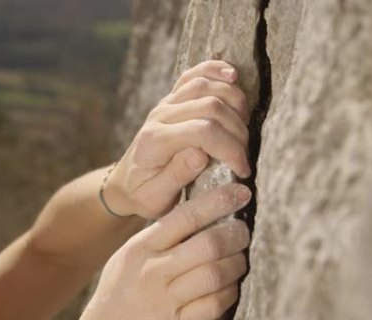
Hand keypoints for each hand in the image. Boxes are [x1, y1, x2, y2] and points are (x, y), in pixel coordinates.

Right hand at [56, 183, 251, 319]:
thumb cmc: (118, 295)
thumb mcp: (128, 259)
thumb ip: (158, 240)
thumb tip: (198, 216)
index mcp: (141, 246)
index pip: (184, 216)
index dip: (217, 201)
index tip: (240, 192)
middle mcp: (151, 269)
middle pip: (207, 243)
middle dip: (235, 235)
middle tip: (244, 232)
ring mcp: (161, 298)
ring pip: (214, 274)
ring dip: (236, 266)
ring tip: (241, 261)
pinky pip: (212, 306)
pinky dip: (228, 295)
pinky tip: (231, 289)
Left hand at [104, 60, 250, 218]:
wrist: (127, 183)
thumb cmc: (144, 193)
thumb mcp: (156, 197)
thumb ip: (177, 176)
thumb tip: (200, 155)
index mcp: (155, 141)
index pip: (203, 132)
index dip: (230, 149)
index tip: (243, 169)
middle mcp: (160, 116)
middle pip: (210, 106)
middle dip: (237, 130)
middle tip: (245, 154)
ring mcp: (166, 104)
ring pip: (205, 86)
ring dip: (234, 102)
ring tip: (244, 127)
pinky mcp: (172, 98)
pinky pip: (194, 75)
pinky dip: (215, 70)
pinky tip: (233, 75)